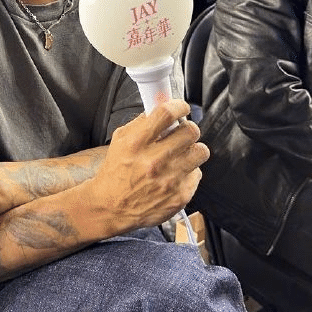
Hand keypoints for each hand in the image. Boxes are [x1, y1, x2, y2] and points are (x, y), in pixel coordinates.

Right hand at [88, 99, 208, 232]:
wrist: (111, 207)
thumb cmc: (115, 172)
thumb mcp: (120, 140)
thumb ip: (142, 122)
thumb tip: (161, 105)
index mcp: (137, 143)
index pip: (167, 113)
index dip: (179, 106)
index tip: (182, 108)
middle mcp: (154, 161)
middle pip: (190, 131)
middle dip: (187, 129)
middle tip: (181, 133)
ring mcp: (169, 180)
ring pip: (201, 151)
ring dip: (192, 149)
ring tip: (182, 153)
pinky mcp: (180, 196)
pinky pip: (197, 173)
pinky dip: (188, 172)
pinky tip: (176, 174)